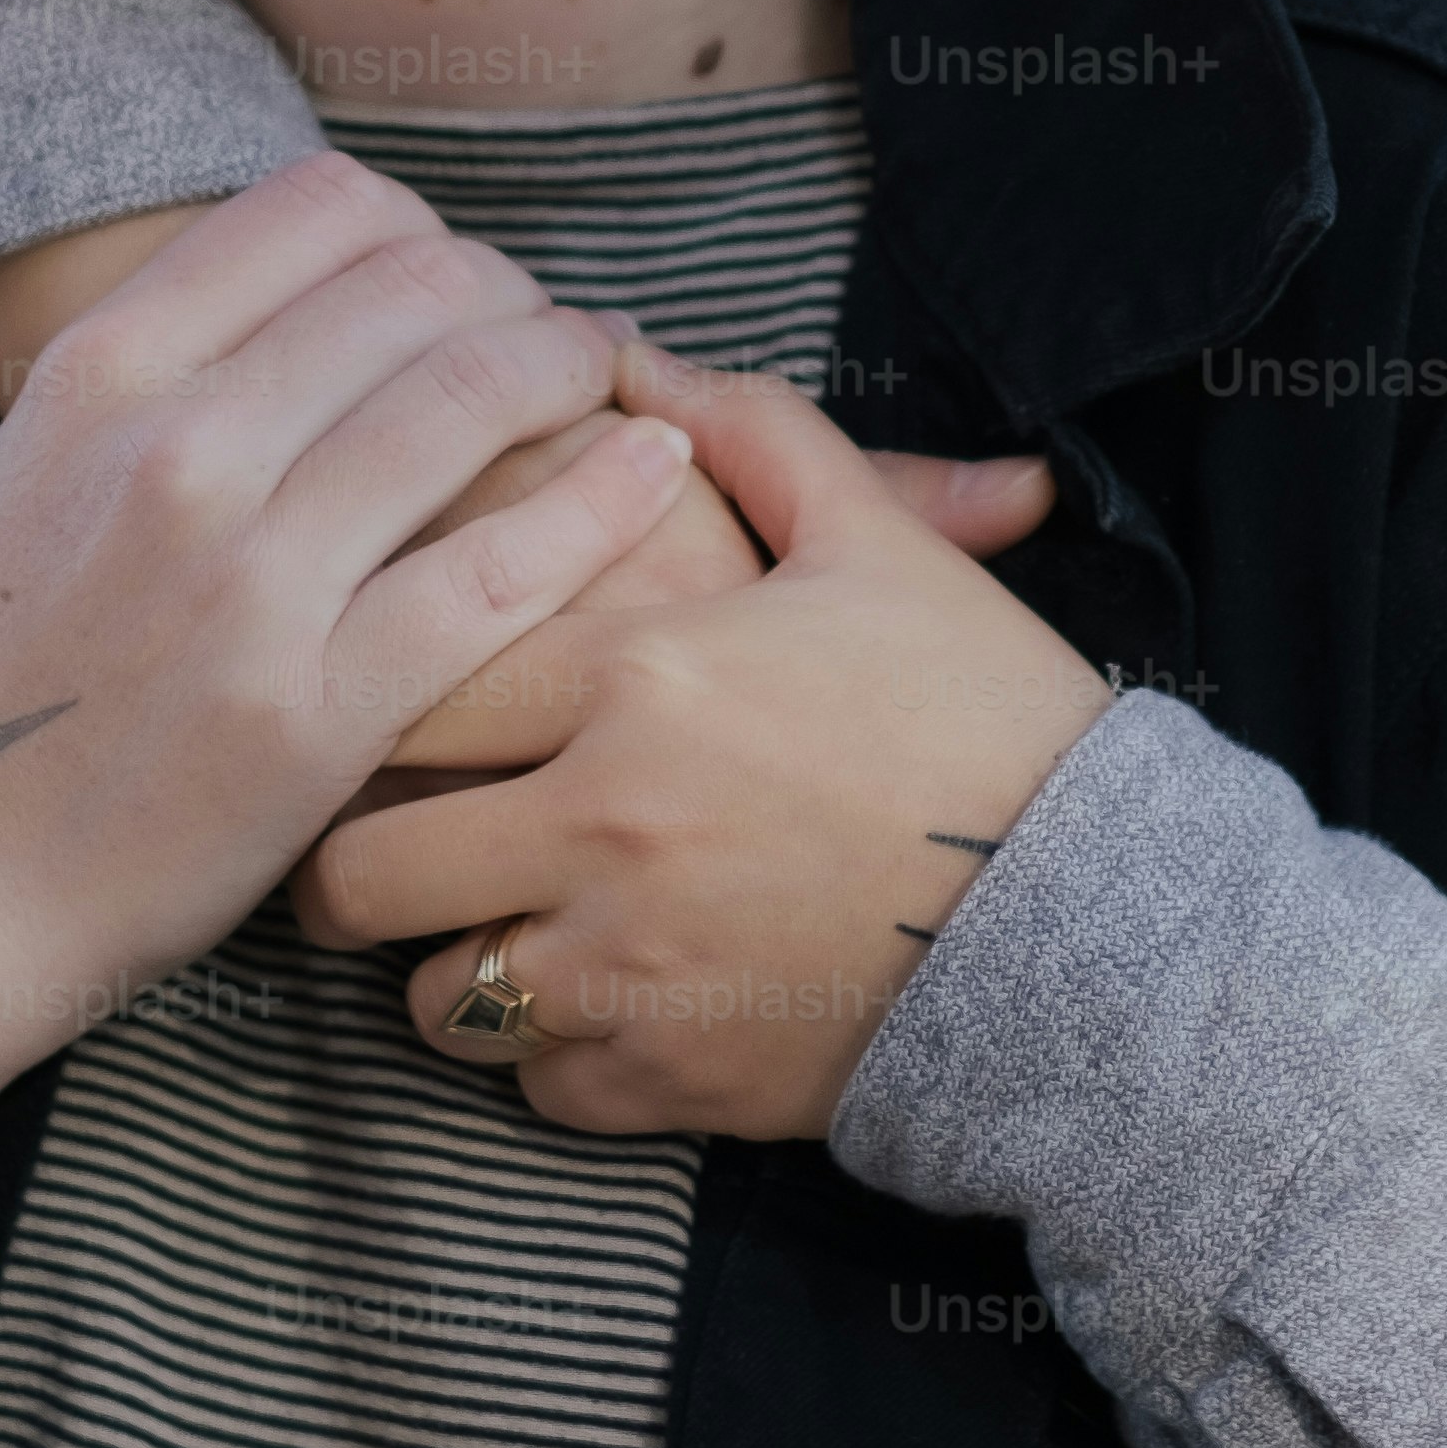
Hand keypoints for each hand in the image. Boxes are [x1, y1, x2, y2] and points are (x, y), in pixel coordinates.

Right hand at [0, 158, 687, 1337]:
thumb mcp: (30, 471)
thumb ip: (160, 373)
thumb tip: (313, 294)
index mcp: (100, 374)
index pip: (321, 206)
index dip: (421, 227)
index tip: (454, 277)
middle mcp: (177, 451)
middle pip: (419, 284)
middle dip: (511, 293)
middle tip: (550, 335)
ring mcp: (250, 583)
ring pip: (473, 397)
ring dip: (571, 365)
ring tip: (607, 380)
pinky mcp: (318, 712)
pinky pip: (504, 570)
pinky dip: (603, 501)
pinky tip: (655, 474)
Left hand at [289, 351, 1110, 1140]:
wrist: (1098, 914)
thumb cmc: (982, 712)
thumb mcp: (874, 544)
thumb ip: (749, 435)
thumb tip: (635, 360)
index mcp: (632, 677)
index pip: (401, 683)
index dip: (356, 695)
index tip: (359, 701)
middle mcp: (599, 827)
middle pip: (363, 873)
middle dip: (349, 864)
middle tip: (372, 845)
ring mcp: (626, 968)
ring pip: (434, 1001)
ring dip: (449, 968)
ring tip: (487, 930)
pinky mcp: (669, 1078)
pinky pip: (536, 1087)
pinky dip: (551, 1057)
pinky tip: (598, 1004)